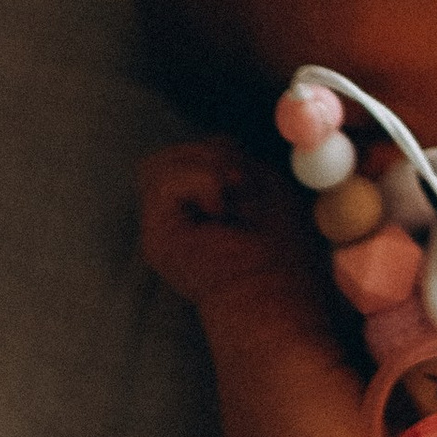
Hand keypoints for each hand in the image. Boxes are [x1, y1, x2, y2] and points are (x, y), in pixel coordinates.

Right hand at [136, 136, 300, 308]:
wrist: (273, 293)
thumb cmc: (280, 248)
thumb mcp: (263, 187)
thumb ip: (232, 163)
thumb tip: (217, 144)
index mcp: (197, 209)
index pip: (191, 151)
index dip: (223, 152)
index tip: (250, 182)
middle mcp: (173, 220)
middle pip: (173, 153)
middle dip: (214, 157)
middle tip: (242, 188)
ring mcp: (160, 229)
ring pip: (162, 162)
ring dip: (208, 170)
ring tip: (230, 202)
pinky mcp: (156, 237)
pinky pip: (165, 181)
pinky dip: (202, 184)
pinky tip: (219, 214)